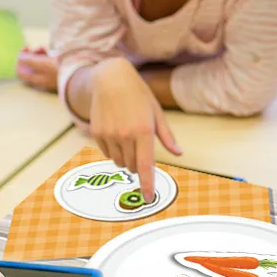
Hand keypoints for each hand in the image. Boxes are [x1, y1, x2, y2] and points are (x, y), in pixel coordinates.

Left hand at [16, 47, 58, 91]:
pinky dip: (47, 57)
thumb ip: (28, 60)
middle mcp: (40, 79)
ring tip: (44, 48)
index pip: (19, 71)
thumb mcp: (42, 63)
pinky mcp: (56, 73)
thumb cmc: (59, 69)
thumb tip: (19, 57)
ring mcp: (49, 76)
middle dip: (30, 54)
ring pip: (38, 64)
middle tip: (37, 47)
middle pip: (29, 66)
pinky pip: (47, 64)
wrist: (77, 75)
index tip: (26, 50)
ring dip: (39, 54)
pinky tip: (51, 52)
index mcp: (35, 78)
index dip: (20, 59)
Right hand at [90, 57, 181, 200]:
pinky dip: (114, 150)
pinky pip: (107, 153)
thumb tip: (179, 153)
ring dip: (126, 158)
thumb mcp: (156, 113)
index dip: (147, 185)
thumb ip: (167, 136)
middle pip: (133, 166)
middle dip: (139, 165)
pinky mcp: (97, 133)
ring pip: (119, 162)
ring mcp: (109, 135)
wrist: (111, 79)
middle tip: (141, 149)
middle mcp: (125, 136)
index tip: (148, 198)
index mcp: (143, 131)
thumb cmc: (138, 95)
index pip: (146, 166)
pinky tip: (117, 133)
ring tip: (129, 138)